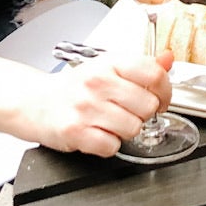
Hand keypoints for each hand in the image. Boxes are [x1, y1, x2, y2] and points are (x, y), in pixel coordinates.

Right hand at [33, 52, 173, 156]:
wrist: (37, 102)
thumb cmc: (76, 87)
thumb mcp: (108, 68)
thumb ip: (141, 66)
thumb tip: (168, 59)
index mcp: (109, 63)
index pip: (154, 74)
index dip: (165, 91)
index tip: (159, 98)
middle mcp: (98, 83)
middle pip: (148, 106)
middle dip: (143, 114)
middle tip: (128, 111)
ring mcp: (86, 108)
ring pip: (133, 128)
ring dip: (126, 130)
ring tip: (110, 122)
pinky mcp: (76, 132)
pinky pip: (112, 146)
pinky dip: (109, 145)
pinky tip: (98, 133)